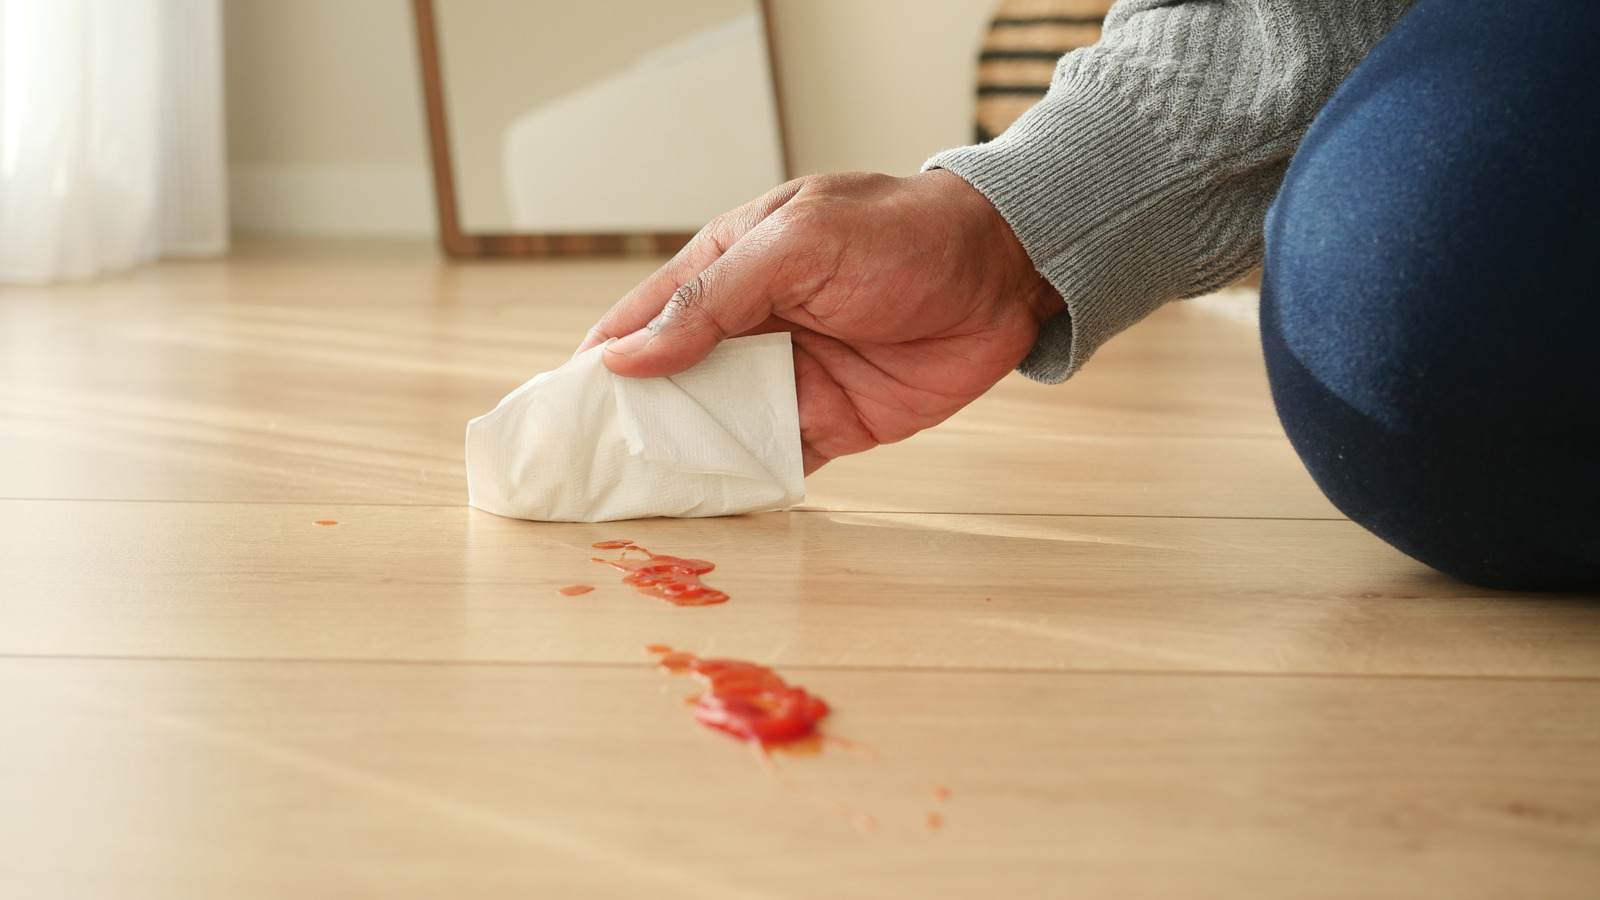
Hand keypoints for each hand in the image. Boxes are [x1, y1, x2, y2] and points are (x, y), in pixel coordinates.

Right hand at [575, 169, 1064, 473]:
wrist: (1005, 274)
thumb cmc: (902, 236)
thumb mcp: (798, 245)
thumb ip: (715, 301)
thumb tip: (631, 356)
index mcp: (728, 268)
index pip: (643, 321)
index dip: (598, 364)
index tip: (553, 411)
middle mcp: (749, 328)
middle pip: (669, 385)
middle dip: (629, 425)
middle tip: (581, 476)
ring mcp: (787, 379)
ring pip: (714, 429)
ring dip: (679, 462)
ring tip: (630, 505)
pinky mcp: (829, 424)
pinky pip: (770, 462)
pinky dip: (740, 485)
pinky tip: (704, 511)